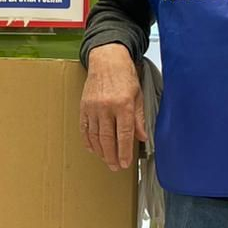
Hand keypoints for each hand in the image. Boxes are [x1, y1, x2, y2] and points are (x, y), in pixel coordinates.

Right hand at [79, 45, 147, 170]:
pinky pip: (84, 128)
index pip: (124, 134)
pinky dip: (88, 141)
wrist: (107, 60)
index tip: (125, 163)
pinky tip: (93, 149)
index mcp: (123, 104)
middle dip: (112, 156)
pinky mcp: (84, 107)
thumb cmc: (124, 75)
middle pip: (108, 139)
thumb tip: (142, 137)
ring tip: (106, 160)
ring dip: (101, 151)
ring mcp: (93, 108)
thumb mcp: (138, 95)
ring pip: (95, 136)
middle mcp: (107, 107)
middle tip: (115, 167)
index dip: (125, 151)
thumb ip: (139, 118)